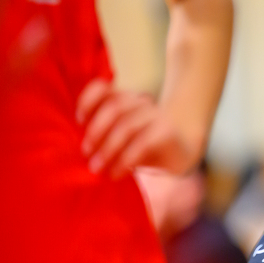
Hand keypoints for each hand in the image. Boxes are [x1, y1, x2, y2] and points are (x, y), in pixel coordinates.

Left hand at [76, 78, 194, 178]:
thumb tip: (81, 149)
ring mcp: (157, 115)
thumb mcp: (123, 139)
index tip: (79, 121)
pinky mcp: (166, 131)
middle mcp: (141, 103)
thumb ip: (104, 136)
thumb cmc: (147, 146)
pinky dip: (124, 160)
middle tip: (86, 153)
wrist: (184, 151)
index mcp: (127, 100)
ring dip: (108, 149)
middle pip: (115, 107)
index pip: (104, 89)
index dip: (88, 101)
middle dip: (96, 131)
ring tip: (97, 168)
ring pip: (127, 125)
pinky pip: (142, 143)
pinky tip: (116, 173)